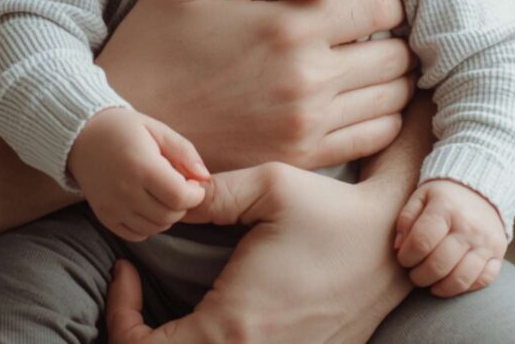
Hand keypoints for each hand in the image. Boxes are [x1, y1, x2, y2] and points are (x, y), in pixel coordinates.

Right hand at [69, 108, 208, 241]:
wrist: (81, 136)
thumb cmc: (124, 130)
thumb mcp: (157, 129)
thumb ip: (184, 152)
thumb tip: (204, 177)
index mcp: (141, 165)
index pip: (180, 196)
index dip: (195, 194)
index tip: (192, 183)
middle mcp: (125, 190)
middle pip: (169, 215)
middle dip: (182, 204)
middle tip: (178, 188)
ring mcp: (112, 206)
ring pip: (155, 227)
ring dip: (167, 215)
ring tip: (162, 195)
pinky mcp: (104, 216)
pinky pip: (136, 235)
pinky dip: (149, 226)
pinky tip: (148, 206)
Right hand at [97, 0, 417, 171]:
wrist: (124, 129)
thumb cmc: (149, 48)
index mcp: (288, 27)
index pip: (383, 8)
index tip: (361, 1)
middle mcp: (309, 79)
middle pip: (398, 57)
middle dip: (390, 40)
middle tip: (366, 36)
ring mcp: (308, 126)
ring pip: (394, 100)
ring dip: (388, 81)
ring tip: (363, 69)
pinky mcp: (301, 160)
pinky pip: (373, 140)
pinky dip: (377, 119)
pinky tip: (352, 104)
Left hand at [106, 163, 412, 342]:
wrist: (395, 245)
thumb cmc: (331, 213)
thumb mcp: (269, 186)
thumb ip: (211, 194)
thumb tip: (170, 198)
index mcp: (233, 328)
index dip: (119, 314)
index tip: (127, 270)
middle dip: (137, 335)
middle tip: (134, 293)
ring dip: (171, 343)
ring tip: (161, 304)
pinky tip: (206, 314)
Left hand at [394, 179, 506, 296]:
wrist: (479, 189)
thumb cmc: (442, 196)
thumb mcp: (420, 197)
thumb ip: (406, 219)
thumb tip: (398, 247)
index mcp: (445, 208)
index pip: (421, 242)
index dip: (406, 257)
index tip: (403, 259)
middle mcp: (468, 226)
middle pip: (439, 264)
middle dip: (419, 276)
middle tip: (413, 274)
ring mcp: (486, 241)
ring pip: (461, 278)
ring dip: (440, 287)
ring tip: (429, 282)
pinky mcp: (499, 252)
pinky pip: (484, 280)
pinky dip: (465, 287)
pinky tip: (450, 283)